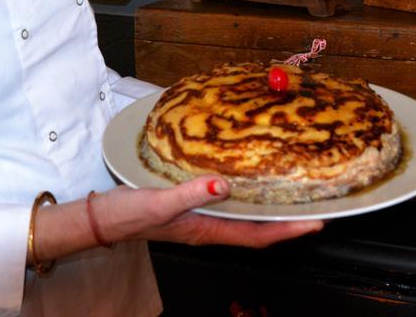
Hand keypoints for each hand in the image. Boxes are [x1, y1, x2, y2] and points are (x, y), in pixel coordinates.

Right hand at [30, 177, 323, 263]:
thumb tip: (223, 185)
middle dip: (287, 220)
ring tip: (290, 191)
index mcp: (206, 231)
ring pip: (243, 217)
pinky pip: (226, 204)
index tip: (316, 223)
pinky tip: (245, 180)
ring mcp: (200, 219)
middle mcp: (208, 228)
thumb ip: (190, 194)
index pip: (257, 236)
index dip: (288, 231)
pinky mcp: (189, 206)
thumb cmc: (126, 213)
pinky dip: (243, 195)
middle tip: (314, 203)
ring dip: (268, 208)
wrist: (99, 217)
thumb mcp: (157, 202)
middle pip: (257, 229)